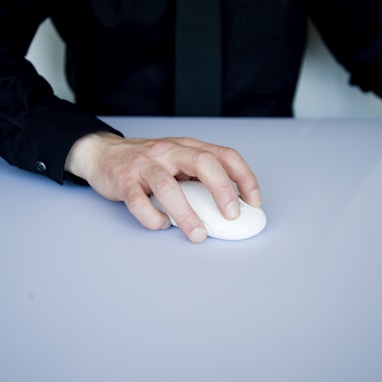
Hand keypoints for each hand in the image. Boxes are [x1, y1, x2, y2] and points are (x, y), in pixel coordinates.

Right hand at [65, 131, 261, 242]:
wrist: (103, 154)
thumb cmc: (147, 162)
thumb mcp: (177, 161)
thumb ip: (198, 178)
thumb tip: (227, 205)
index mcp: (187, 147)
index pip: (224, 155)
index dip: (244, 177)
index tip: (254, 201)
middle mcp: (169, 151)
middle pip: (202, 163)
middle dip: (222, 190)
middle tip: (231, 216)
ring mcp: (145, 164)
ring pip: (168, 187)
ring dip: (187, 214)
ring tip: (198, 234)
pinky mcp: (124, 180)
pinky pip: (139, 203)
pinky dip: (153, 219)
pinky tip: (161, 224)